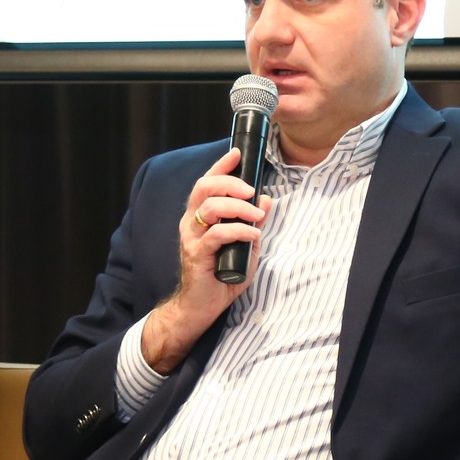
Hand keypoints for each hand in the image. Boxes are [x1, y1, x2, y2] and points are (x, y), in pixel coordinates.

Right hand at [140, 147, 274, 373]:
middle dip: (230, 182)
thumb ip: (253, 223)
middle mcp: (192, 223)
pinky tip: (253, 236)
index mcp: (200, 216)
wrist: (201, 306)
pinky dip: (238, 231)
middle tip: (251, 189)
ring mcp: (191, 238)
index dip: (221, 165)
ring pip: (210, 208)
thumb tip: (268, 200)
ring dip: (238, 207)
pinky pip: (217, 235)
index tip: (237, 153)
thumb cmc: (221, 275)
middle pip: (204, 188)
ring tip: (257, 215)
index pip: (207, 183)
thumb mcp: (244, 245)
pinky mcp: (196, 255)